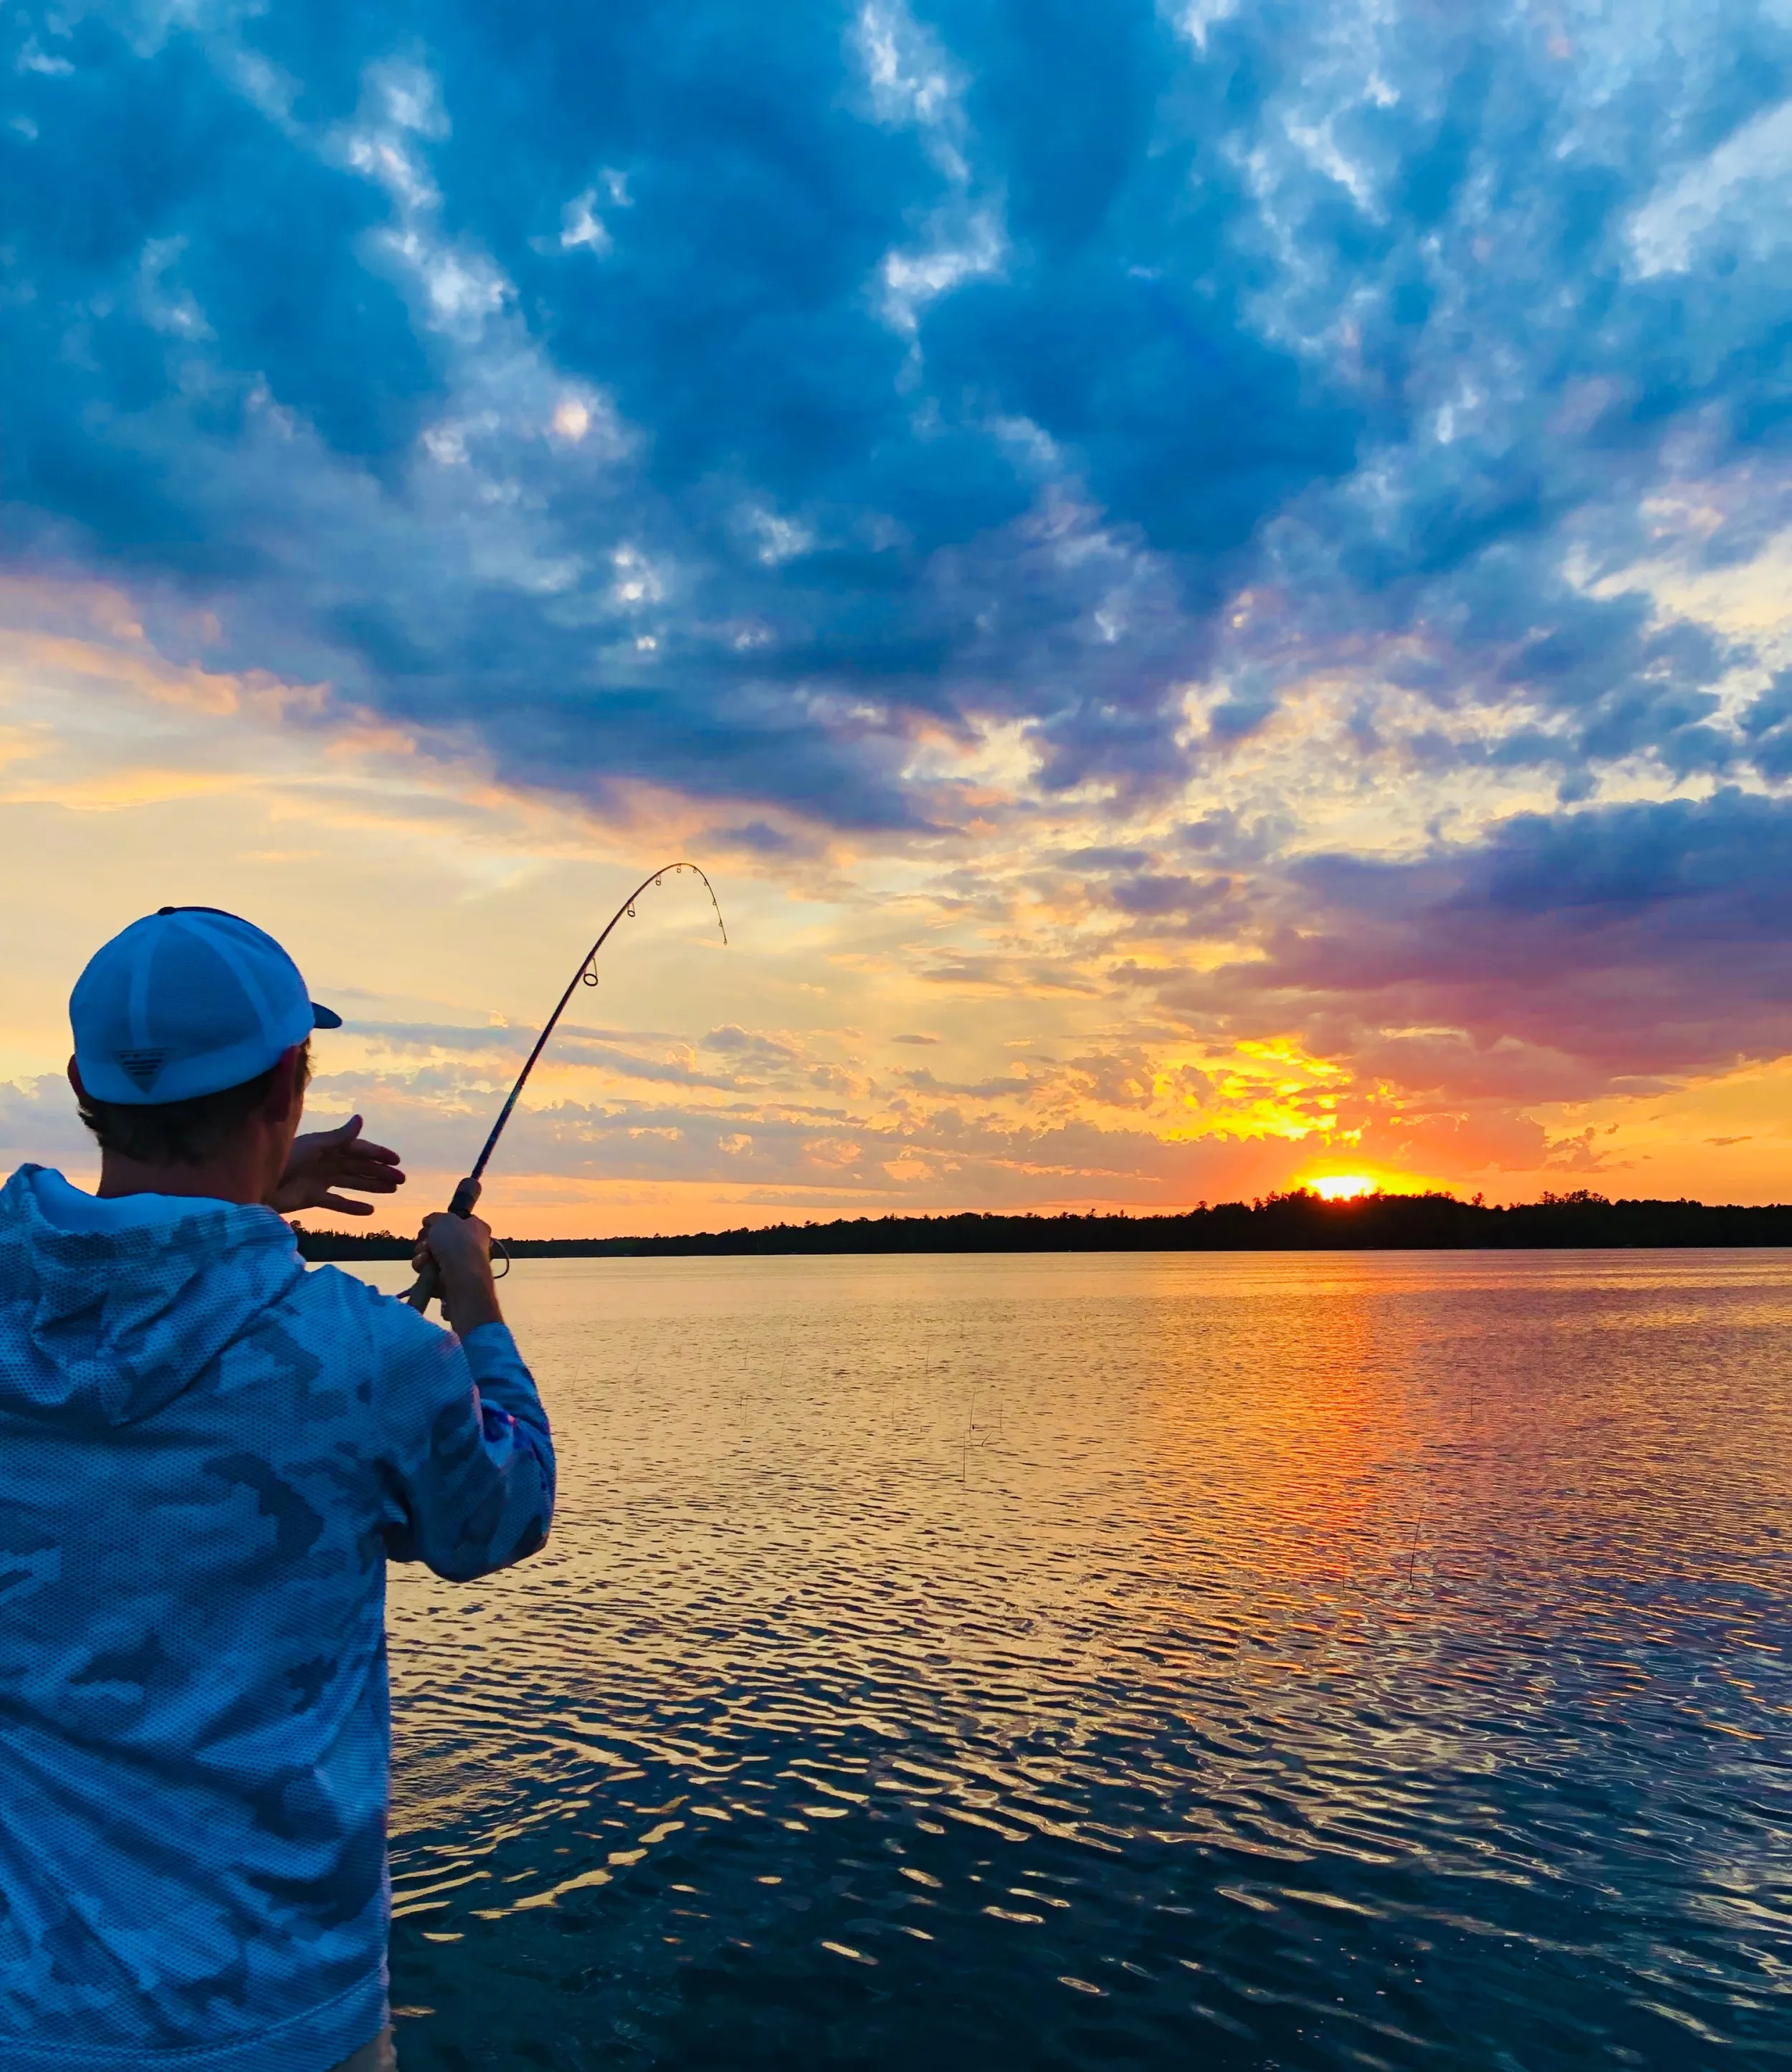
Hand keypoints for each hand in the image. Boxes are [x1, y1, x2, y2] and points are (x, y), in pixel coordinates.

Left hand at [269, 1117, 405, 1215]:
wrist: (257, 1185)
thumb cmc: (284, 1161)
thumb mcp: (313, 1147)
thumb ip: (338, 1137)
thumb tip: (361, 1120)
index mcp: (327, 1147)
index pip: (358, 1149)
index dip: (378, 1154)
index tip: (396, 1161)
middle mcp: (326, 1162)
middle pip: (358, 1167)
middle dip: (380, 1172)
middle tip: (401, 1180)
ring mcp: (320, 1180)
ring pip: (352, 1182)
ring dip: (371, 1186)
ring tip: (392, 1191)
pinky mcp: (313, 1197)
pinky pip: (337, 1202)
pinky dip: (352, 1206)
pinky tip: (369, 1210)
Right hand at [414, 1211, 502, 1333]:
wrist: (462, 1277)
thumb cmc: (457, 1243)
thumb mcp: (444, 1219)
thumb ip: (434, 1218)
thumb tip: (428, 1222)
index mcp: (476, 1228)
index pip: (457, 1221)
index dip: (440, 1222)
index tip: (429, 1225)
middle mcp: (470, 1247)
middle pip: (439, 1240)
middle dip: (426, 1240)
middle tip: (426, 1242)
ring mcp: (460, 1266)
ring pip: (431, 1256)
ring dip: (422, 1254)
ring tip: (425, 1255)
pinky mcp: (448, 1282)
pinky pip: (429, 1272)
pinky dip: (424, 1269)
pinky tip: (425, 1267)